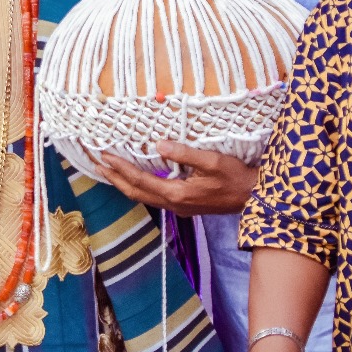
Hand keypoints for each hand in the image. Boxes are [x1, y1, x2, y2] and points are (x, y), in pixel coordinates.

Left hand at [95, 141, 257, 215]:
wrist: (253, 198)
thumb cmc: (236, 177)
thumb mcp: (213, 161)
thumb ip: (185, 154)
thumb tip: (159, 144)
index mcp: (177, 194)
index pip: (140, 180)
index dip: (120, 168)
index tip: (104, 156)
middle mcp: (174, 204)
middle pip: (135, 193)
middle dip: (115, 178)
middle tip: (97, 164)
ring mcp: (178, 207)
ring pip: (143, 197)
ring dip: (124, 183)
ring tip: (109, 171)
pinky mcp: (184, 205)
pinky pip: (153, 197)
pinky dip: (138, 186)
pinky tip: (136, 177)